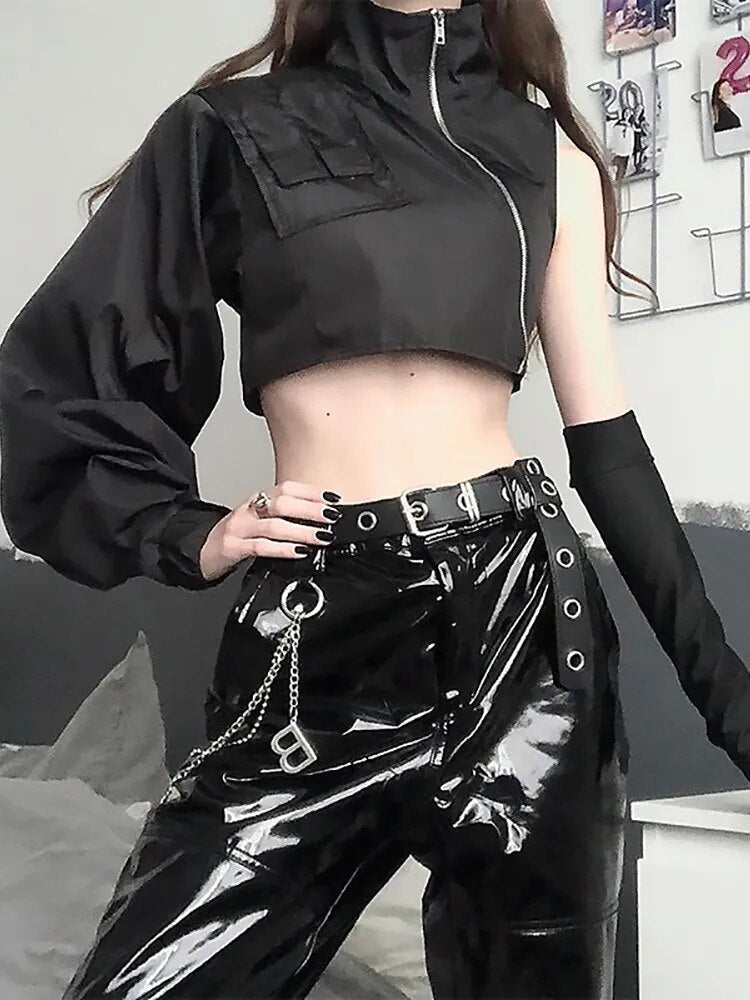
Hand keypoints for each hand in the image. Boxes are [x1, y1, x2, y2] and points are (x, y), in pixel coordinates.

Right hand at [199, 480, 342, 581]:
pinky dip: (282, 549)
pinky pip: (260, 547)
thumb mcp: (260, 521)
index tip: (334, 498)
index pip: (287, 488)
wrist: (202, 550)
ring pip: (274, 525)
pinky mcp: (232, 547)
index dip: (312, 492)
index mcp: (258, 500)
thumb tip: (320, 521)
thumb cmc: (237, 536)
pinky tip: (298, 552)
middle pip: (282, 503)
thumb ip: (285, 518)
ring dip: (302, 531)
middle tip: (331, 517)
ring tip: (321, 536)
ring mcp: (239, 528)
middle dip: (311, 509)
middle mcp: (249, 510)